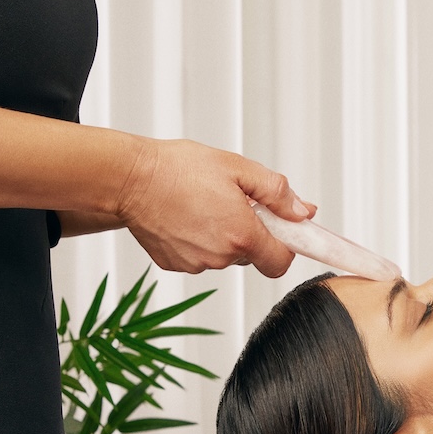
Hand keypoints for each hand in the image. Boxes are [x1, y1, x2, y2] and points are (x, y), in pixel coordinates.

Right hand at [115, 138, 317, 275]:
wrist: (130, 178)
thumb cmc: (178, 169)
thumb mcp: (238, 168)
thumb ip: (277, 192)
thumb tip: (302, 212)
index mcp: (241, 235)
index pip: (281, 261)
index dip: (286, 246)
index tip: (283, 231)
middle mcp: (220, 257)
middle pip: (252, 255)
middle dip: (250, 232)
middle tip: (234, 202)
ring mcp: (196, 264)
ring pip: (225, 255)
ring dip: (223, 235)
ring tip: (204, 205)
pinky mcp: (175, 265)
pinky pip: (200, 257)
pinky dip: (199, 240)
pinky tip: (186, 217)